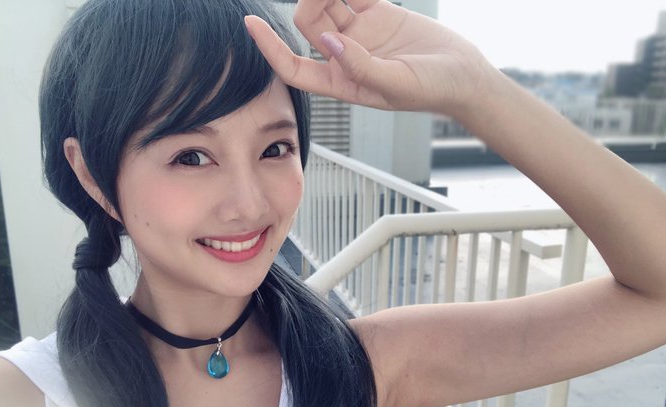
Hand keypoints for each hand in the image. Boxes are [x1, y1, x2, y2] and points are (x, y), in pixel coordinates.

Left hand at [245, 0, 496, 114]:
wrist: (464, 75)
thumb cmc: (432, 91)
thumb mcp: (395, 85)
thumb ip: (360, 66)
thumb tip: (328, 42)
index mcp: (342, 83)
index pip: (294, 67)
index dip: (270, 48)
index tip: (251, 23)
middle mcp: (345, 57)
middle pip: (309, 25)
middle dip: (309, 3)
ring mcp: (361, 33)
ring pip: (328, 4)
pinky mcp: (378, 13)